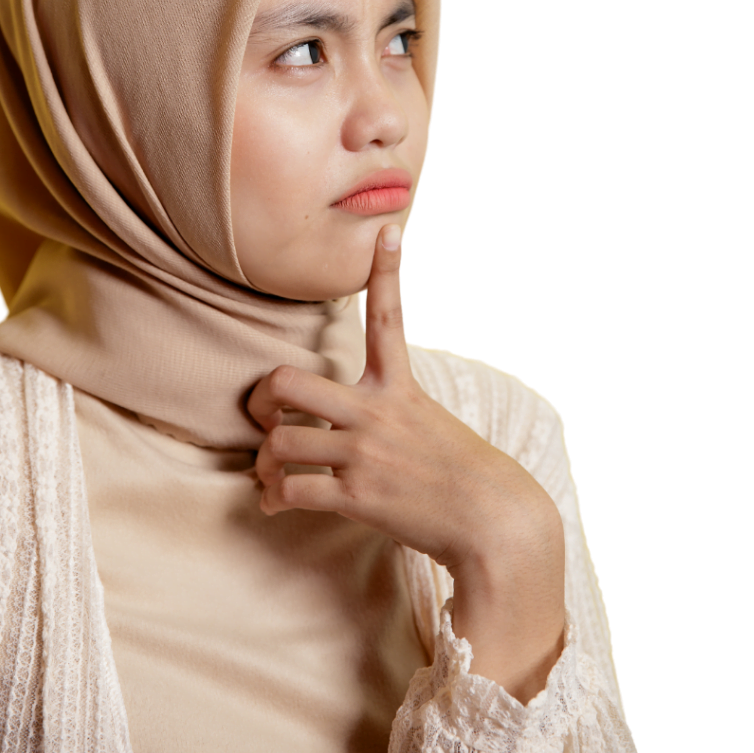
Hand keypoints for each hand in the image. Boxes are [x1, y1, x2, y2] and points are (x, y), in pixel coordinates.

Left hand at [249, 223, 565, 701]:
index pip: (390, 318)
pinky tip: (275, 502)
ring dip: (266, 462)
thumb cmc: (459, 471)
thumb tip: (353, 417)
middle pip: (289, 383)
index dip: (387, 272)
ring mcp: (366, 452)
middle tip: (264, 415)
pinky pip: (292, 490)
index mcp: (399, 386)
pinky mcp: (359, 495)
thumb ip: (390, 407)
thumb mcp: (429, 420)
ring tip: (271, 473)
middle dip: (262, 398)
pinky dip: (273, 498)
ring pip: (281, 443)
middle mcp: (377, 411)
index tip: (387, 232)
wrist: (492, 520)